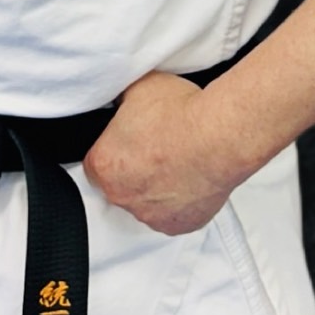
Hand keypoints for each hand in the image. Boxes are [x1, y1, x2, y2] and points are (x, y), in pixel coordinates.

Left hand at [82, 71, 235, 234]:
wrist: (219, 137)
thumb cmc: (181, 115)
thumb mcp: (137, 89)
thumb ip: (120, 101)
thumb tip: (120, 102)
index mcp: (105, 165)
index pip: (95, 163)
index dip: (112, 148)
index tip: (127, 140)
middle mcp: (123, 196)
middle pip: (119, 185)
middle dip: (133, 169)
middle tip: (154, 148)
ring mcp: (151, 215)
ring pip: (146, 202)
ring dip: (155, 186)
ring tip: (176, 160)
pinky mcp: (179, 225)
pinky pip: (173, 214)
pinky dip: (179, 199)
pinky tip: (190, 176)